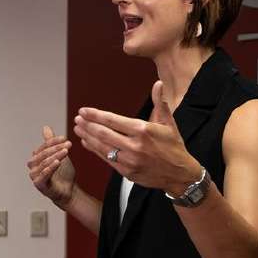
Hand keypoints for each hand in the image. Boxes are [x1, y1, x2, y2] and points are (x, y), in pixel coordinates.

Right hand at [28, 125, 76, 207]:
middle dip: (56, 148)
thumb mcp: (59, 154)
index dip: (53, 141)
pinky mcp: (39, 184)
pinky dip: (50, 168)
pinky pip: (43, 175)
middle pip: (43, 154)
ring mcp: (35, 175)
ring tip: (65, 152)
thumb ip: (51, 143)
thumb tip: (45, 127)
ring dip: (55, 156)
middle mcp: (33, 166)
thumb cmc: (63, 174)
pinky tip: (57, 162)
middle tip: (68, 144)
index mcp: (36, 158)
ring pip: (44, 163)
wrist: (68, 190)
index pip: (43, 147)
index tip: (65, 138)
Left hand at [74, 81, 199, 193]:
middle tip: (78, 119)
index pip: (113, 120)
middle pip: (104, 133)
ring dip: (87, 136)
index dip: (96, 115)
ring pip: (102, 146)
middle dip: (88, 125)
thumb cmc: (174, 147)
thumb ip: (160, 103)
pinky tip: (87, 142)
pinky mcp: (127, 172)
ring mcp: (130, 160)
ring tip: (78, 128)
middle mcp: (135, 145)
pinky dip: (95, 149)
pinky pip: (107, 159)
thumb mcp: (169, 123)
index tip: (84, 110)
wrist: (180, 174)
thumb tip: (158, 84)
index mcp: (144, 130)